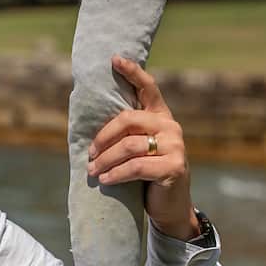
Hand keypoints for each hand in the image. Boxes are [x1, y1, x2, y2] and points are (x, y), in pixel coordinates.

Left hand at [86, 55, 199, 241]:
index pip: (148, 88)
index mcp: (160, 116)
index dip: (132, 72)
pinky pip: (136, 167)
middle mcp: (171, 126)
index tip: (114, 59)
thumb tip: (90, 131)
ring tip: (93, 171)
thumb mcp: (136, 151)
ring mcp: (175, 146)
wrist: (170, 206)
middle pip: (128, 119)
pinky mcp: (174, 166)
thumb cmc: (147, 176)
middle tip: (90, 155)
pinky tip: (105, 180)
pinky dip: (116, 174)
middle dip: (103, 138)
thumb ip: (126, 135)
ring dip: (106, 160)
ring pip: (129, 146)